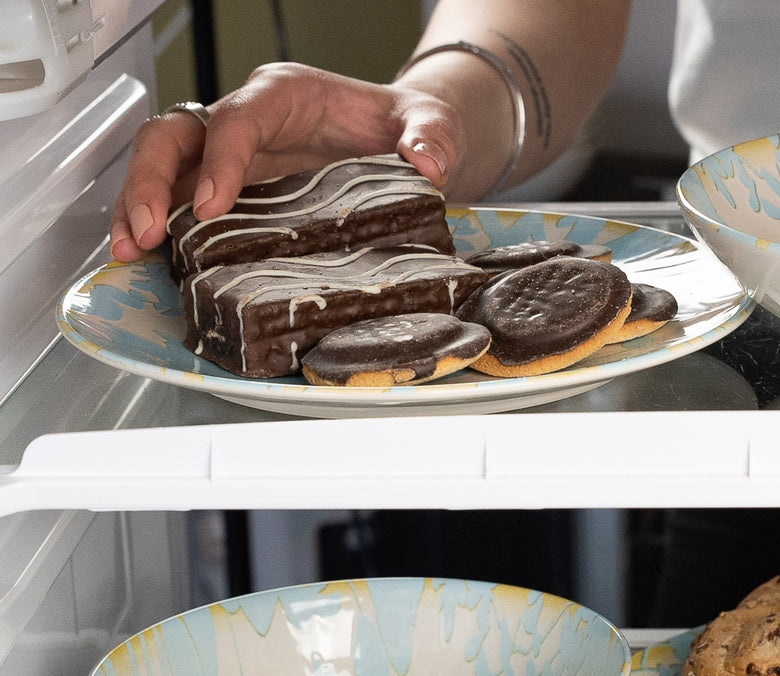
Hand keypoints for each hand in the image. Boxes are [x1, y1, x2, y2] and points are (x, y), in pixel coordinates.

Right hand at [108, 62, 466, 261]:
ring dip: (140, 206)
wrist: (411, 141)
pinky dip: (160, 228)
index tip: (214, 205)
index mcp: (286, 95)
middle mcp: (248, 122)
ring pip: (165, 167)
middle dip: (153, 179)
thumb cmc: (406, 125)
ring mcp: (233, 157)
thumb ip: (431, 138)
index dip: (220, 160)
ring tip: (131, 250)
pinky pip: (180, 202)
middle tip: (147, 230)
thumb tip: (426, 163)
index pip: (237, 119)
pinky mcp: (231, 190)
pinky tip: (149, 260)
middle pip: (177, 134)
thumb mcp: (431, 123)